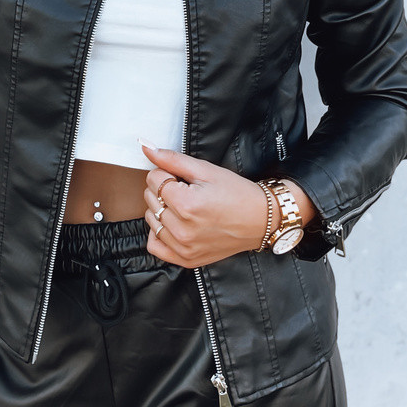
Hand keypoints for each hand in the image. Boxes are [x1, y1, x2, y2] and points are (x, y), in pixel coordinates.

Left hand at [139, 142, 290, 266]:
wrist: (260, 220)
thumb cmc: (237, 193)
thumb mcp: (206, 170)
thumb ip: (172, 159)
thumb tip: (146, 147)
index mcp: (188, 205)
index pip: (154, 179)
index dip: (166, 172)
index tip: (182, 177)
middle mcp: (183, 230)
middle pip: (150, 198)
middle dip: (163, 189)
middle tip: (186, 190)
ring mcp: (184, 247)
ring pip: (150, 219)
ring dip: (161, 209)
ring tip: (184, 206)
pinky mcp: (186, 259)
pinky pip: (155, 246)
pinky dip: (159, 233)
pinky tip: (174, 223)